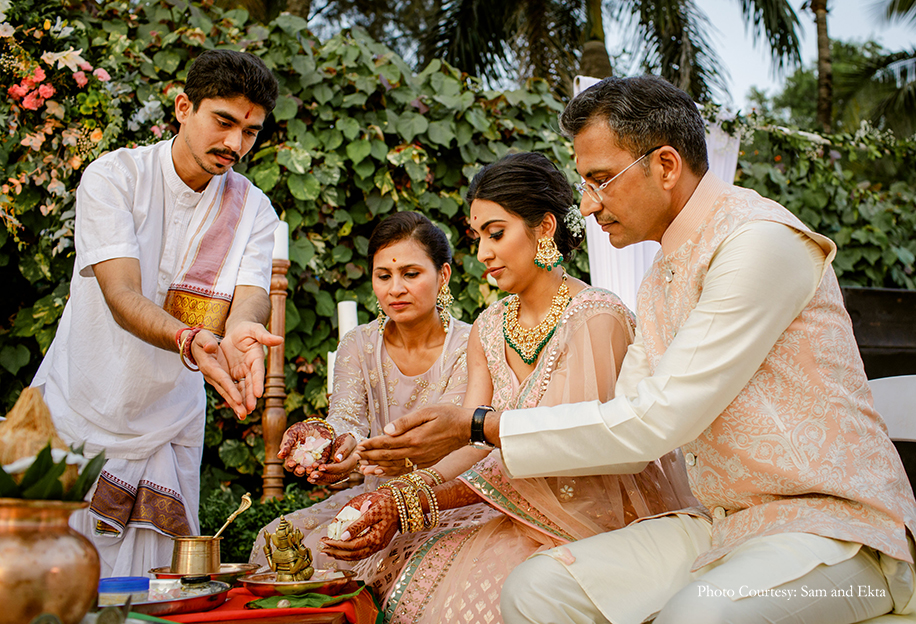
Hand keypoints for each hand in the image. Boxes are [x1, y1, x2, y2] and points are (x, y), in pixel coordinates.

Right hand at [192, 329, 248, 419]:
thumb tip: (212, 347)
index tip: (239, 400)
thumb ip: (207, 341)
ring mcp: (216, 378)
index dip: (230, 389)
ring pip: (227, 393)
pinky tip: (243, 407)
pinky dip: (235, 399)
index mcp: (209, 366)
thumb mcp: (203, 337)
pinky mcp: (220, 379)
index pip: (222, 379)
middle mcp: (212, 375)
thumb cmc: (201, 339)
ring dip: (235, 404)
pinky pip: (229, 390)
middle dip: (234, 402)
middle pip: (225, 390)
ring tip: (244, 415)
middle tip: (243, 414)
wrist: (196, 344)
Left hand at [219, 321, 282, 416]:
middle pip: (251, 384)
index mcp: (256, 357)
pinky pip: (233, 387)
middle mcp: (250, 367)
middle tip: (249, 409)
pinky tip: (232, 408)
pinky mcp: (233, 374)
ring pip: (242, 389)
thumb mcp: (254, 329)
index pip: (258, 371)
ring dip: (242, 401)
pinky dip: (233, 397)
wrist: (237, 332)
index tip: (259, 393)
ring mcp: (242, 372)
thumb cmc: (247, 329)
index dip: (258, 382)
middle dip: (250, 397)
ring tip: (242, 414)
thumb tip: (280, 340)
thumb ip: (264, 335)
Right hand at [277, 421, 335, 476]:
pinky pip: (321, 464)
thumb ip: (286, 444)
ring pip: (310, 470)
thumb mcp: (291, 434)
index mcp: (292, 457)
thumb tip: (279, 456)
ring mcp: (312, 460)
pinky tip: (317, 464)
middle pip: (299, 471)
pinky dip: (319, 465)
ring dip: (309, 471)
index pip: (289, 466)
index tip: (291, 463)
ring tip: (309, 469)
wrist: (314, 426)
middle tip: (301, 469)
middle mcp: (302, 461)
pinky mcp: (322, 457)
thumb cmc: (299, 430)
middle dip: (299, 471)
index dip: (290, 466)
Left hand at [307, 434, 358, 484]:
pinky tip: (310, 480)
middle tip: (312, 474)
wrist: (346, 444)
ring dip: (319, 479)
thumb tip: (337, 459)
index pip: (341, 468)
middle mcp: (345, 470)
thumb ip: (344, 450)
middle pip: (334, 476)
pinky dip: (318, 480)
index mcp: (351, 462)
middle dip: (322, 476)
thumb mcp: (348, 442)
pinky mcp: (333, 474)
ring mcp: (339, 473)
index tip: (321, 467)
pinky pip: (326, 479)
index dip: (331, 468)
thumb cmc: (347, 441)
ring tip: (309, 478)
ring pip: (329, 480)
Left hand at [320, 491, 398, 560]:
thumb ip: (358, 524)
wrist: (403, 507)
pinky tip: (341, 552)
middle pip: (352, 554)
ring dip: (341, 555)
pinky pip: (361, 554)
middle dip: (335, 552)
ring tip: (328, 552)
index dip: (336, 545)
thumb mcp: (372, 511)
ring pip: (356, 557)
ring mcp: (378, 547)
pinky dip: (349, 555)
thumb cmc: (387, 505)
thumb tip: (342, 535)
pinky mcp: (378, 545)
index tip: (324, 540)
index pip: (351, 546)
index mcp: (375, 537)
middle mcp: (377, 545)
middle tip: (321, 548)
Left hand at [356, 403, 473, 474]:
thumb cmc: (448, 415)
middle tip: (356, 458)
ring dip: (378, 468)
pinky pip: (406, 470)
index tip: (359, 445)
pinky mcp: (427, 463)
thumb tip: (387, 430)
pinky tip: (384, 473)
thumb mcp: (427, 411)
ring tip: (364, 470)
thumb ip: (406, 421)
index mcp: (415, 438)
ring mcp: (422, 459)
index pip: (387, 442)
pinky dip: (393, 472)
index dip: (372, 444)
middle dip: (371, 456)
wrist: (468, 428)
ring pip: (396, 466)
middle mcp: (417, 452)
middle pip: (388, 456)